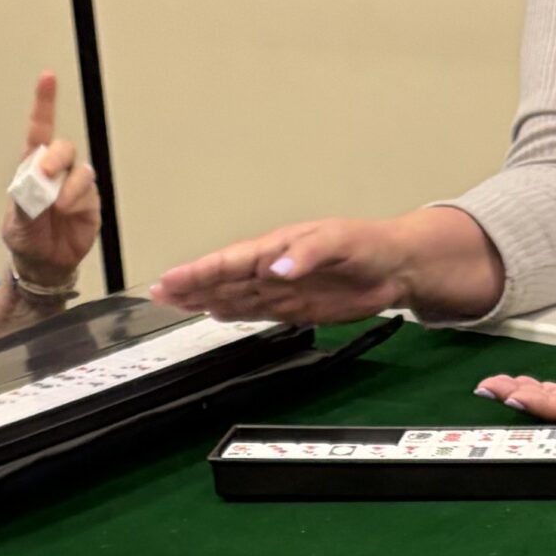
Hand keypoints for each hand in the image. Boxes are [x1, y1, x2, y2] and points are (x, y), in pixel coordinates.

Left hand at [1, 70, 100, 288]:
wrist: (44, 266)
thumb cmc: (26, 239)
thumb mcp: (16, 222)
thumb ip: (25, 200)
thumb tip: (39, 181)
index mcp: (32, 169)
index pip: (39, 130)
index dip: (45, 103)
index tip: (48, 78)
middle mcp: (56, 172)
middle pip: (62, 148)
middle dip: (56, 157)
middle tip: (45, 175)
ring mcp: (74, 186)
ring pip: (80, 170)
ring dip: (68, 185)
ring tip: (57, 206)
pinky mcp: (90, 202)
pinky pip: (88, 192)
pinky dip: (77, 200)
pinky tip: (68, 211)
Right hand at [149, 206, 503, 325]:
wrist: (399, 266)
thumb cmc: (371, 245)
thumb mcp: (342, 242)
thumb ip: (308, 254)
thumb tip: (277, 269)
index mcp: (279, 248)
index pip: (231, 261)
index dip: (199, 272)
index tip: (172, 279)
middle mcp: (274, 268)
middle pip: (223, 279)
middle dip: (189, 285)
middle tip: (157, 292)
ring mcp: (282, 288)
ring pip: (234, 295)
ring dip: (203, 299)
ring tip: (172, 302)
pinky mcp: (295, 307)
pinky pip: (256, 310)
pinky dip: (231, 312)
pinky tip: (213, 312)